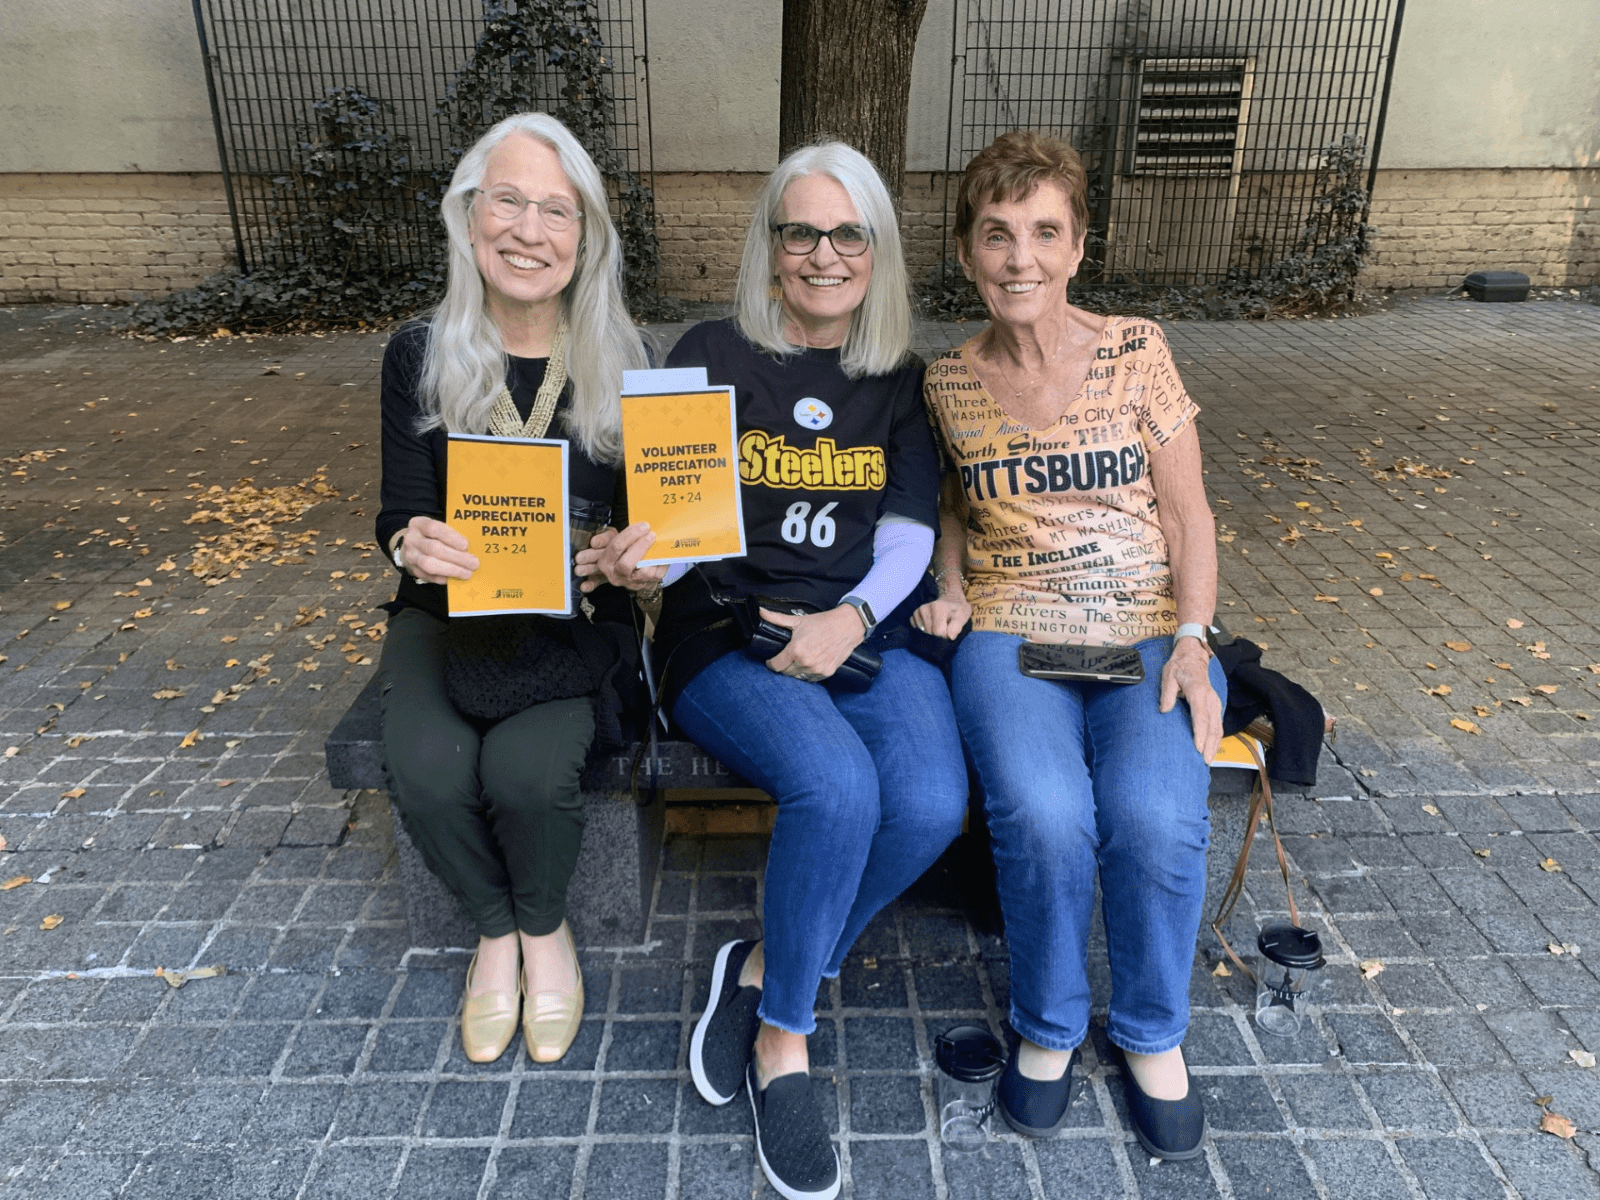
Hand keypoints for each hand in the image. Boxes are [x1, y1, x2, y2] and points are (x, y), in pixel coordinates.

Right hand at [399, 515, 477, 584]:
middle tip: (474, 563)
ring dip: (451, 570)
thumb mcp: (440, 529)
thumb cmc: (434, 537)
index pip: (434, 528)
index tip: (466, 545)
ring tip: (467, 573)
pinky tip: (457, 578)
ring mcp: (410, 556)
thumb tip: (473, 547)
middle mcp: (412, 539)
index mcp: (419, 524)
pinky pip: (430, 576)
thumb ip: (452, 535)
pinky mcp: (414, 570)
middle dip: (456, 557)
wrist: (414, 547)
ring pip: (430, 564)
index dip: (451, 537)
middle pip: (434, 548)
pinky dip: (445, 578)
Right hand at [576, 521, 667, 593]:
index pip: (616, 548)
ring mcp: (631, 582)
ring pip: (643, 573)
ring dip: (652, 556)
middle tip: (651, 534)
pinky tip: (662, 553)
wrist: (627, 569)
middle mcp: (616, 575)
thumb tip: (595, 542)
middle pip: (626, 564)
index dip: (630, 535)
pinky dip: (661, 563)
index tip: (643, 526)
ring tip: (657, 543)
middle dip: (640, 547)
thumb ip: (604, 538)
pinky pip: (656, 575)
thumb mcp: (610, 541)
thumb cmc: (620, 551)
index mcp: (605, 562)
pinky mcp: (644, 584)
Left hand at [762, 606, 864, 681]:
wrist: (846, 627)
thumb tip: (761, 611)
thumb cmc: (822, 623)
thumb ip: (776, 619)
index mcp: (796, 650)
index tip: (771, 661)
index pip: (776, 666)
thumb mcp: (798, 620)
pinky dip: (807, 673)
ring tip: (797, 660)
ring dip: (795, 671)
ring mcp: (816, 669)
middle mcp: (805, 662)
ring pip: (797, 677)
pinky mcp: (826, 673)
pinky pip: (810, 679)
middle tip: (785, 658)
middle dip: (783, 666)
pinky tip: (809, 664)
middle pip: (785, 673)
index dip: (771, 663)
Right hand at [912, 593, 970, 638]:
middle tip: (946, 626)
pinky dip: (924, 630)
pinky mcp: (915, 615)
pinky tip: (932, 624)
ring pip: (923, 632)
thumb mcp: (962, 617)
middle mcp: (924, 608)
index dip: (945, 635)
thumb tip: (949, 637)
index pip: (938, 632)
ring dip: (932, 632)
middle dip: (939, 634)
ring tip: (940, 624)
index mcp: (937, 607)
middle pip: (930, 633)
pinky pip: (917, 628)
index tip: (950, 629)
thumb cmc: (957, 609)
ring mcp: (918, 611)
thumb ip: (956, 628)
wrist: (951, 599)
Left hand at [1159, 637, 1221, 762]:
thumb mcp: (1168, 676)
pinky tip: (1211, 750)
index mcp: (1198, 692)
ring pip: (1218, 728)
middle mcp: (1210, 699)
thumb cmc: (1179, 667)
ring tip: (1208, 761)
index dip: (1200, 733)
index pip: (1200, 716)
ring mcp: (1215, 703)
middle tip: (1204, 761)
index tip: (1198, 747)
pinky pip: (1217, 725)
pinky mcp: (1215, 706)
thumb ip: (1167, 693)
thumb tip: (1164, 710)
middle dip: (1210, 745)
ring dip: (1214, 745)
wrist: (1193, 658)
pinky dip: (1216, 739)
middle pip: (1213, 726)